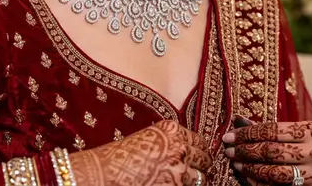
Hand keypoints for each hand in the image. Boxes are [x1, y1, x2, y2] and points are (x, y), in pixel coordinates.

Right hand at [70, 120, 211, 185]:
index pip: (199, 141)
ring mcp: (180, 168)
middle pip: (205, 158)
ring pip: (202, 178)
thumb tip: (181, 153)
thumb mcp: (146, 139)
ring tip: (187, 183)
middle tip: (198, 173)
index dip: (200, 152)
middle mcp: (180, 147)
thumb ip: (167, 143)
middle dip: (202, 167)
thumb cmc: (120, 157)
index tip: (199, 158)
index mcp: (172, 130)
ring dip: (196, 182)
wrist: (106, 172)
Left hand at [223, 121, 311, 185]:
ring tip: (236, 166)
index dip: (246, 134)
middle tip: (228, 151)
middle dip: (245, 151)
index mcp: (309, 130)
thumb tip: (239, 121)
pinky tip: (249, 180)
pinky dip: (261, 184)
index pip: (271, 130)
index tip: (229, 136)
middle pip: (271, 151)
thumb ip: (272, 129)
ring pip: (275, 173)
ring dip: (251, 170)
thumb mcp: (301, 132)